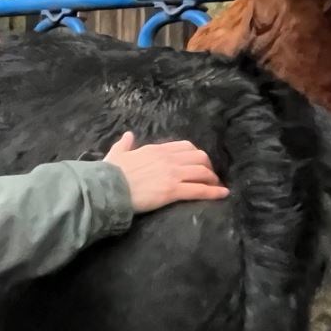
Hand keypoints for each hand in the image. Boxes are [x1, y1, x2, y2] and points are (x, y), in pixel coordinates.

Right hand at [104, 133, 228, 212]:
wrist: (108, 188)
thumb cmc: (110, 173)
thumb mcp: (117, 154)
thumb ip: (124, 144)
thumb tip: (128, 135)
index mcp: (156, 149)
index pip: (184, 147)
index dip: (196, 155)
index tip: (199, 163)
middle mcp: (168, 159)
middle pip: (199, 157)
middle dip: (208, 166)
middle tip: (210, 176)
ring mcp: (172, 174)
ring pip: (202, 172)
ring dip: (213, 179)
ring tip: (217, 187)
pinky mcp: (173, 190)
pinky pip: (199, 189)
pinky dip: (214, 192)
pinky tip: (222, 195)